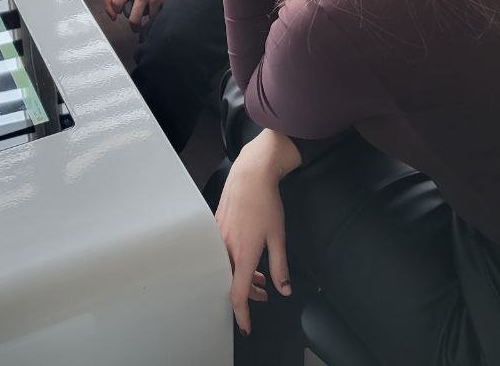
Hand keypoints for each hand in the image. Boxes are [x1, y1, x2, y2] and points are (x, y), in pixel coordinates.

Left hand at [110, 0, 185, 31]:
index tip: (118, 10)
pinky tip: (158, 14)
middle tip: (134, 27)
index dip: (115, 8)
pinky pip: (159, 13)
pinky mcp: (165, 0)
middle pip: (133, 17)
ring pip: (147, 18)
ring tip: (148, 22)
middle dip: (133, 25)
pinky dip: (158, 14)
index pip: (117, 1)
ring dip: (147, 21)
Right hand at [215, 129, 301, 334]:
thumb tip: (283, 289)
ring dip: (244, 277)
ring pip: (227, 268)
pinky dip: (235, 261)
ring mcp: (218, 238)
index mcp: (243, 254)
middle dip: (249, 294)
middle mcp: (226, 248)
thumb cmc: (266, 202)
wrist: (251, 174)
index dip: (242, 314)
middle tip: (265, 295)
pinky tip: (249, 256)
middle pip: (232, 282)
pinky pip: (222, 253)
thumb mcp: (279, 237)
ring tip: (262, 277)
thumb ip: (280, 267)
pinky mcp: (216, 227)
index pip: (239, 294)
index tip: (246, 326)